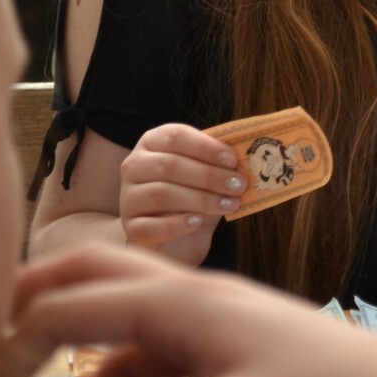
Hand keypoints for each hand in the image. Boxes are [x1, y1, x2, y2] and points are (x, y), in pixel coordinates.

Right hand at [7, 246, 376, 376]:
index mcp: (185, 303)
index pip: (68, 306)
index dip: (9, 344)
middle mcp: (199, 298)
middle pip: (97, 279)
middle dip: (39, 309)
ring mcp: (221, 321)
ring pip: (129, 323)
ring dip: (85, 355)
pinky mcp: (240, 351)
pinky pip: (164, 352)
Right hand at [118, 123, 242, 264]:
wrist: (175, 239)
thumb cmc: (195, 197)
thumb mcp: (209, 175)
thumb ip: (220, 163)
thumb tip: (248, 155)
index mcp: (153, 142)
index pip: (176, 136)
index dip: (206, 147)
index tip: (233, 160)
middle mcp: (134, 166)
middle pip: (170, 165)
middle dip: (209, 175)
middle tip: (238, 185)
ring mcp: (127, 197)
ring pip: (161, 194)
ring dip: (201, 199)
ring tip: (229, 204)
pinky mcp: (130, 227)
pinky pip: (150, 226)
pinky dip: (177, 224)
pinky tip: (197, 222)